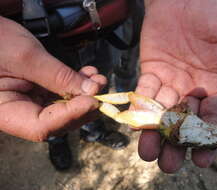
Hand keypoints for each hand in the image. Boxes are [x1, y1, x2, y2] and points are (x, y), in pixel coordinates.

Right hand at [0, 17, 106, 140]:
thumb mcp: (26, 57)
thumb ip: (58, 76)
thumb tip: (91, 91)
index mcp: (4, 112)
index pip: (41, 126)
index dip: (70, 116)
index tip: (92, 101)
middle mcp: (19, 112)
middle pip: (57, 121)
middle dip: (83, 106)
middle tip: (100, 90)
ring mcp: (31, 102)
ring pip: (64, 108)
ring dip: (84, 94)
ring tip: (97, 79)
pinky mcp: (39, 92)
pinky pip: (62, 93)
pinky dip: (77, 85)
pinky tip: (88, 74)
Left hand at [137, 0, 216, 172]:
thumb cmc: (212, 11)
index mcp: (213, 84)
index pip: (212, 117)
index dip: (206, 137)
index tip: (200, 159)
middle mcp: (190, 87)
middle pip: (183, 121)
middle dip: (175, 143)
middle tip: (168, 165)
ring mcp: (169, 80)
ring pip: (161, 112)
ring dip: (154, 133)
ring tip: (148, 154)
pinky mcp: (150, 71)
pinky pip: (144, 92)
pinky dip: (140, 108)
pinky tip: (136, 125)